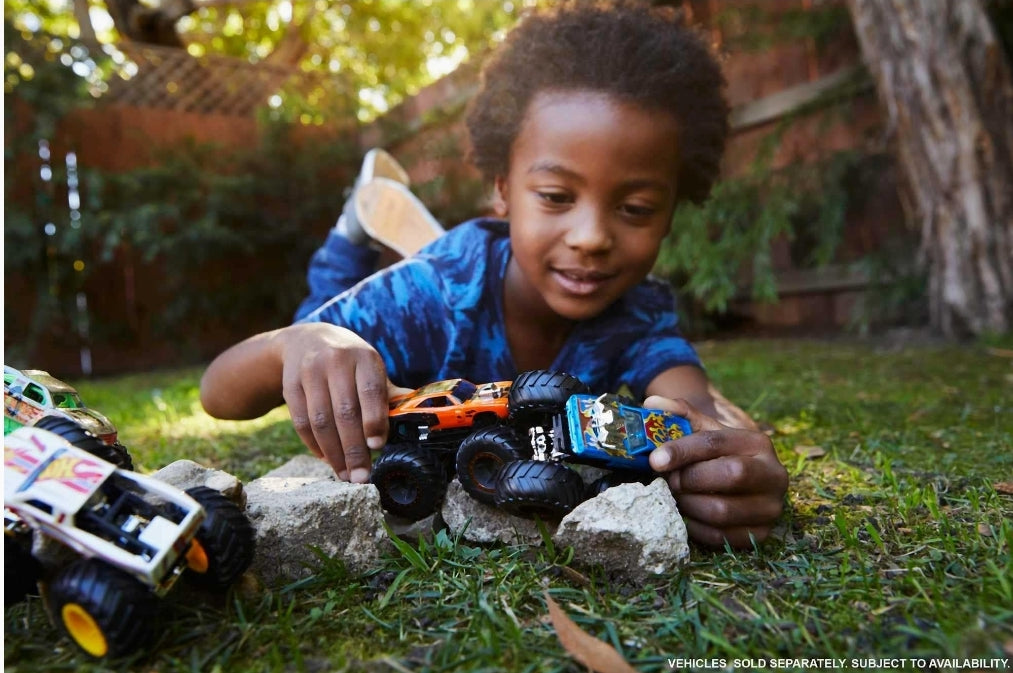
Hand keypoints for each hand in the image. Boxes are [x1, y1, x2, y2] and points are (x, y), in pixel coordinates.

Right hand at [278, 323, 410, 482]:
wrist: (307, 340)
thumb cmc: (350, 362)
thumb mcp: (370, 368)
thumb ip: (388, 394)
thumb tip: (416, 416)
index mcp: (363, 357)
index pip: (370, 391)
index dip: (374, 420)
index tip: (377, 446)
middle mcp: (335, 362)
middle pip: (344, 412)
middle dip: (353, 449)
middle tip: (361, 476)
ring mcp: (309, 372)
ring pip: (320, 420)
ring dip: (333, 453)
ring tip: (345, 475)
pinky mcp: (290, 386)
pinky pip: (300, 422)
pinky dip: (314, 445)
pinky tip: (327, 459)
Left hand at [645, 396, 787, 548]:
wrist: (745, 479)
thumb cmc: (718, 454)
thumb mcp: (704, 430)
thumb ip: (679, 414)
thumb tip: (651, 402)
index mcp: (757, 442)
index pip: (716, 443)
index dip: (682, 451)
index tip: (655, 460)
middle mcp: (773, 474)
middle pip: (728, 475)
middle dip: (689, 479)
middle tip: (668, 481)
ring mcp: (771, 507)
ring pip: (722, 510)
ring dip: (689, 505)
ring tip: (676, 497)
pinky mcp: (762, 534)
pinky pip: (722, 537)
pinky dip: (696, 528)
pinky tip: (686, 515)